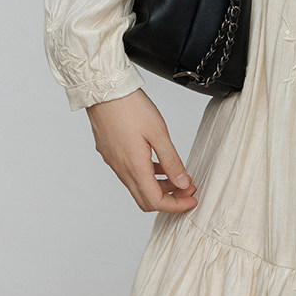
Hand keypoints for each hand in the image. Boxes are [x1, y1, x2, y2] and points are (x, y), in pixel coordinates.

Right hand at [85, 88, 198, 213]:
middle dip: (170, 199)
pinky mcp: (111, 154)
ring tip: (178, 175)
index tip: (192, 199)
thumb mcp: (159, 133)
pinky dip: (148, 176)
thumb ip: (171, 161)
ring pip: (138, 187)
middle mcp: (122, 169)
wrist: (104, 90)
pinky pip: (130, 174)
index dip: (176, 205)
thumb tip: (183, 183)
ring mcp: (114, 162)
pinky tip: (159, 164)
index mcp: (135, 167)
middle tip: (187, 188)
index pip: (156, 202)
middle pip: (146, 200)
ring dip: (159, 187)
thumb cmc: (130, 107)